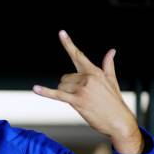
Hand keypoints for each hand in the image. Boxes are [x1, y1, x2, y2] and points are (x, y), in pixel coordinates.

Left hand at [33, 30, 142, 153]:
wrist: (119, 121)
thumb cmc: (115, 103)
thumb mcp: (112, 81)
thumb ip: (108, 65)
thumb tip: (112, 51)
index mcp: (95, 71)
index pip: (78, 55)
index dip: (68, 43)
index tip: (61, 33)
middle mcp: (87, 78)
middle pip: (65, 77)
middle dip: (69, 87)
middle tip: (82, 97)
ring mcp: (81, 89)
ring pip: (61, 86)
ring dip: (66, 94)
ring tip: (81, 102)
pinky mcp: (76, 101)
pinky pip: (57, 95)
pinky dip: (45, 92)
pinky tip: (35, 88)